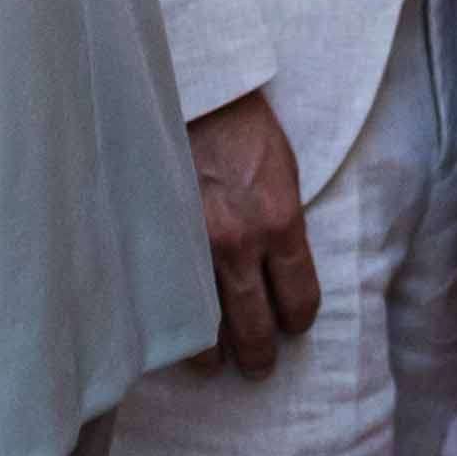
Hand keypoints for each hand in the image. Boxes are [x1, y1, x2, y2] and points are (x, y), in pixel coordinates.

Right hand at [188, 90, 321, 378]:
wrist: (188, 90)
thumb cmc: (240, 124)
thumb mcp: (282, 171)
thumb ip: (283, 224)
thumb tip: (281, 269)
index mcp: (279, 221)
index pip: (299, 299)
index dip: (296, 321)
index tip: (290, 326)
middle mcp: (238, 243)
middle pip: (255, 328)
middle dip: (259, 356)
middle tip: (256, 365)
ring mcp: (192, 246)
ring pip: (205, 331)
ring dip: (211, 355)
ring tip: (212, 362)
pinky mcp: (157, 241)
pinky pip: (165, 303)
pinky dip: (171, 327)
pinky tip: (173, 337)